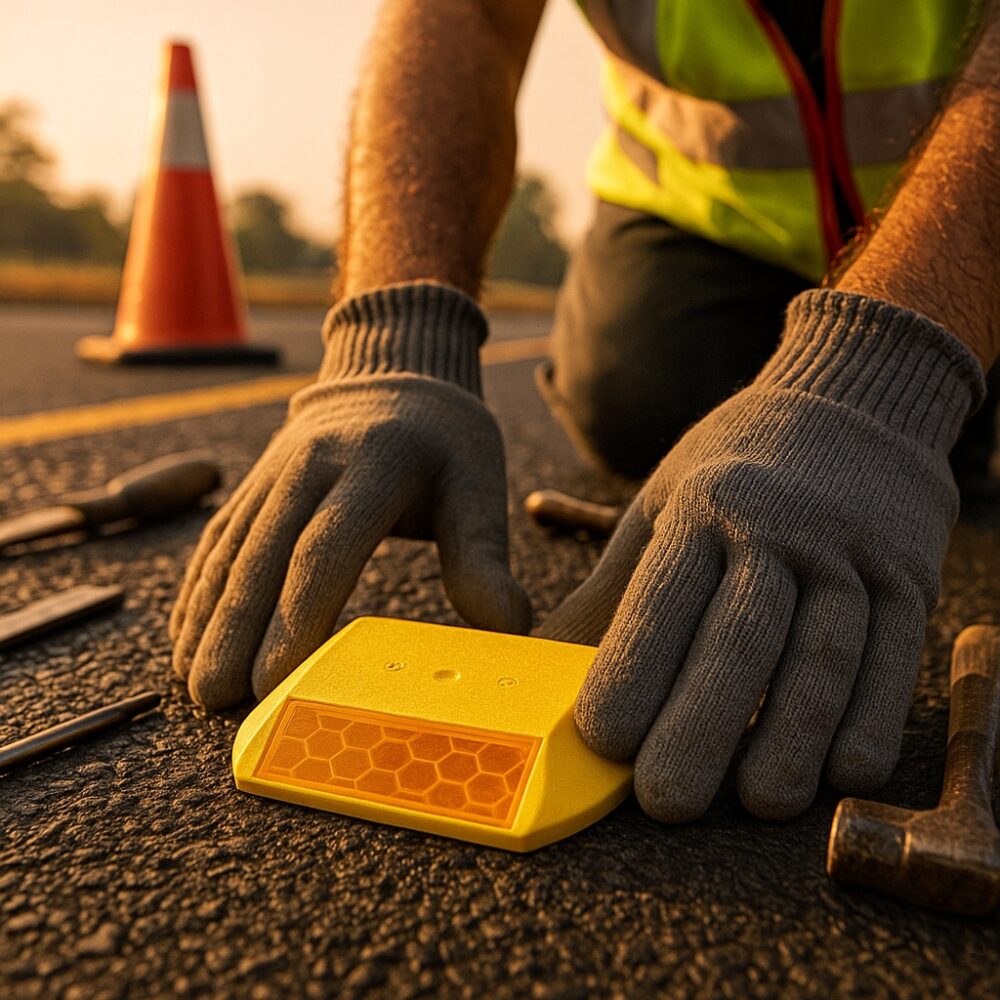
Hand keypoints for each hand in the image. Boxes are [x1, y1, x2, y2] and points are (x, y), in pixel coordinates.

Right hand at [170, 284, 530, 707]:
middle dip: (237, 630)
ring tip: (194, 685)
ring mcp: (274, 471)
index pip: (327, 546)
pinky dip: (198, 589)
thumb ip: (484, 556)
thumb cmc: (447, 447)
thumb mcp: (478, 487)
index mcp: (375, 462)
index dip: (299, 614)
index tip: (277, 679)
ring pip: (231, 549)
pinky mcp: (255, 484)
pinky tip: (185, 636)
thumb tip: (510, 630)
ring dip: (207, 617)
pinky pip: (218, 538)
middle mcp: (311, 463)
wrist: (394, 376)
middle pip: (264, 554)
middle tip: (219, 700)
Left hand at [541, 290, 984, 820]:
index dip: (634, 669)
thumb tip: (535, 672)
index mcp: (702, 505)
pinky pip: (895, 655)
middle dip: (702, 722)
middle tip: (667, 801)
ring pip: (824, 652)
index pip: (664, 595)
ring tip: (757, 802)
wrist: (849, 403)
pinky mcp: (908, 574)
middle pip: (742, 635)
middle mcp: (777, 525)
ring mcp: (849, 550)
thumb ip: (611, 593)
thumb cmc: (731, 475)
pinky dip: (872, 717)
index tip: (601, 741)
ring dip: (792, 734)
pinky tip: (841, 772)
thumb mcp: (661, 508)